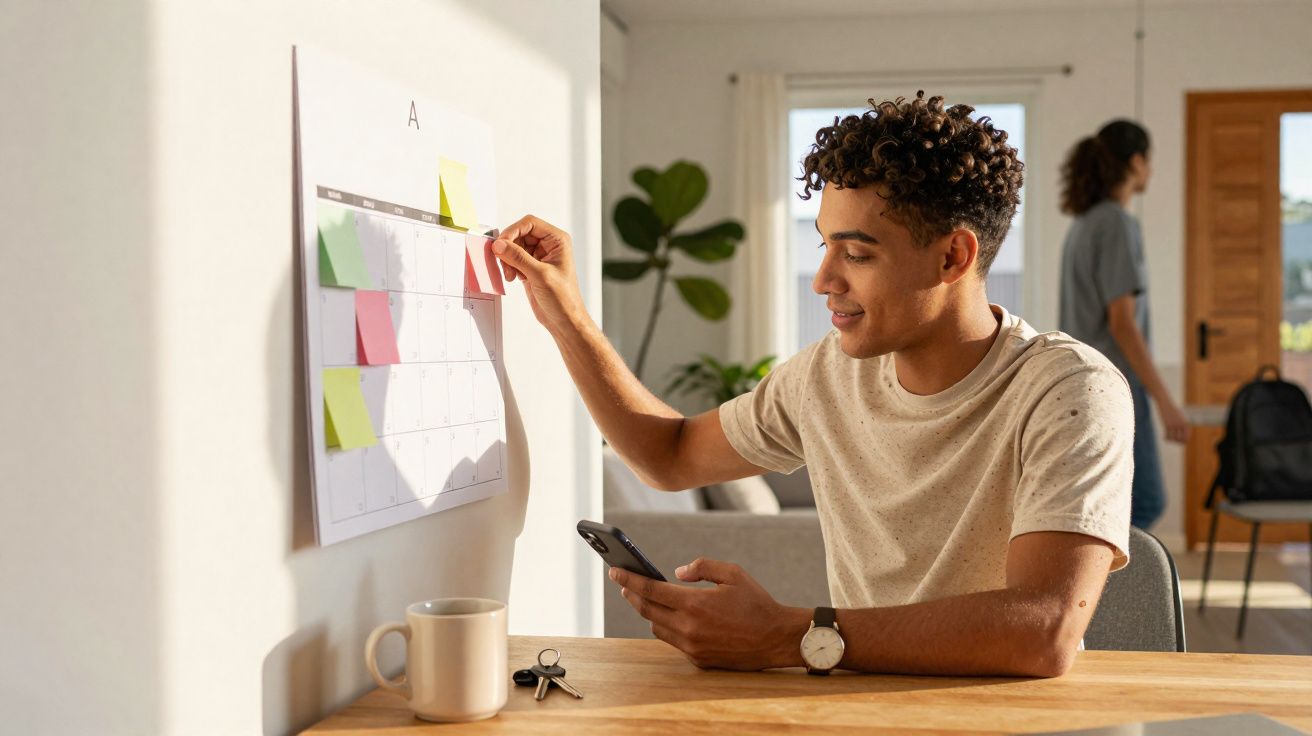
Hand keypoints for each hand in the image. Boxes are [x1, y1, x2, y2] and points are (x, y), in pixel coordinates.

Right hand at [491, 215, 585, 334]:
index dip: (513, 231)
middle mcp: (548, 245)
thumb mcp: (540, 275)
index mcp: (557, 240)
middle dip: (509, 248)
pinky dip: (509, 267)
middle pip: (519, 234)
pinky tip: (514, 278)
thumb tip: (500, 244)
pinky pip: (513, 259)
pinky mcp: (530, 268)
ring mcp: (539, 257)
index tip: (501, 244)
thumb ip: (518, 257)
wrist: (564, 320)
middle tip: (504, 263)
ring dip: (508, 259)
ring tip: (511, 274)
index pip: (529, 223)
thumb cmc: (563, 299)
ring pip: (514, 247)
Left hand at [608, 558, 808, 670]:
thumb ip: (702, 567)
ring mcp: (692, 647)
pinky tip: (672, 616)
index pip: (650, 590)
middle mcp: (688, 628)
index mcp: (694, 604)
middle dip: (631, 594)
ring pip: (657, 627)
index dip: (629, 579)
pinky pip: (673, 641)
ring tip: (648, 598)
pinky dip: (668, 627)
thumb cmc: (756, 603)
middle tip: (624, 583)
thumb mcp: (732, 574)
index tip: (614, 571)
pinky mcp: (698, 659)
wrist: (776, 639)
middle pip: (646, 610)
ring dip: (649, 612)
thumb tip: (676, 573)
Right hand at [1157, 400, 1190, 442]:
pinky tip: (1164, 437)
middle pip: (1181, 438)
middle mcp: (1181, 424)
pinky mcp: (1167, 424)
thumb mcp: (1179, 416)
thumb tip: (1181, 434)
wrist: (1165, 403)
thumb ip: (1181, 424)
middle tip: (1174, 440)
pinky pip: (1168, 435)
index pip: (1187, 436)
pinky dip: (1166, 438)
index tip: (1180, 442)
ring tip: (1169, 438)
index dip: (1184, 441)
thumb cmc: (1172, 410)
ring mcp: (1174, 424)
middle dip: (1178, 441)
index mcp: (1186, 423)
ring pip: (1174, 438)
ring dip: (1172, 440)